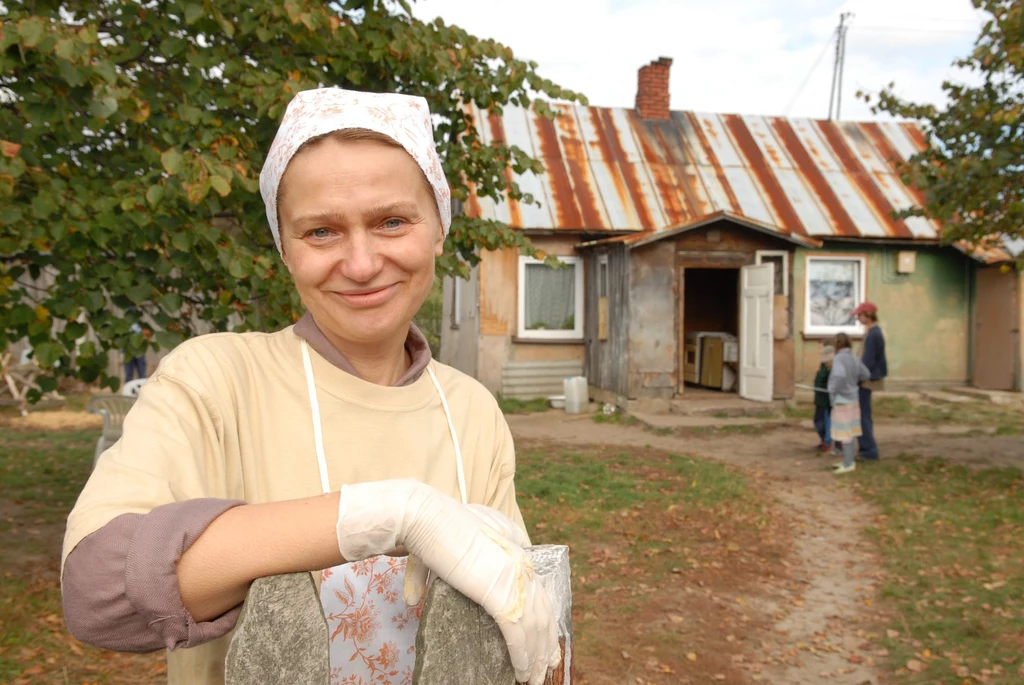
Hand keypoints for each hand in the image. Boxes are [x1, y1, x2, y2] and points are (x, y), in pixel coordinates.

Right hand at [336, 480, 559, 684]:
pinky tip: (522, 673)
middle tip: (547, 664)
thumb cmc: (427, 528)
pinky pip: (519, 634)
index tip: (542, 635)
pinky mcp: (502, 594)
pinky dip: (523, 657)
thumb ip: (430, 574)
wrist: (425, 518)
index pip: (535, 587)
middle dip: (546, 642)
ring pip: (535, 627)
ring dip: (536, 657)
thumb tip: (413, 599)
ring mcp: (514, 578)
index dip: (542, 614)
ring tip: (533, 678)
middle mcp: (521, 562)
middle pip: (543, 610)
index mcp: (513, 547)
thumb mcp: (442, 545)